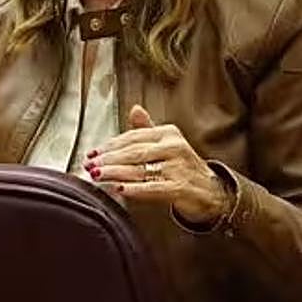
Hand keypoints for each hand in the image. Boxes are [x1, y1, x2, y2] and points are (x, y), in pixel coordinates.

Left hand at [84, 105, 230, 223]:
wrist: (212, 192)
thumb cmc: (182, 166)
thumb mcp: (166, 143)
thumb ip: (147, 129)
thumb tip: (135, 109)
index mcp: (168, 133)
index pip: (132, 137)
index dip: (110, 145)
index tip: (92, 152)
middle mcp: (174, 147)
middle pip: (133, 152)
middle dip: (107, 159)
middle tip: (89, 164)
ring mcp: (178, 167)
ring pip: (139, 169)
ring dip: (114, 173)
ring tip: (97, 175)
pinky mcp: (181, 187)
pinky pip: (152, 188)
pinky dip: (133, 189)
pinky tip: (118, 188)